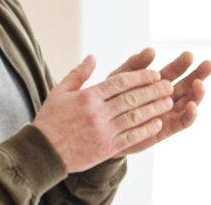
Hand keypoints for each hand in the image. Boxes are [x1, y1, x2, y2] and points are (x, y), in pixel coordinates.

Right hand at [31, 55, 173, 171]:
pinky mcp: (106, 148)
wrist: (41, 152)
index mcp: (88, 97)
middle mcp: (97, 113)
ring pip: (135, 117)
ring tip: (169, 101)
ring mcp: (102, 131)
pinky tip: (157, 123)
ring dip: (155, 108)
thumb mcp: (59, 92)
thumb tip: (93, 57)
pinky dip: (146, 129)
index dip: (141, 77)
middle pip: (132, 98)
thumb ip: (78, 74)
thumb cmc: (50, 120)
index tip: (155, 74)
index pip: (120, 82)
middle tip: (169, 85)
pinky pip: (131, 137)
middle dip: (154, 90)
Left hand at [109, 49, 210, 156]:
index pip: (174, 71)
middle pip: (188, 84)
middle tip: (208, 65)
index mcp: (156, 82)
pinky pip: (184, 122)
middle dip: (199, 74)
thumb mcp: (119, 79)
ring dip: (197, 93)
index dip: (183, 63)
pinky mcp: (167, 129)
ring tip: (199, 84)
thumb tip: (151, 50)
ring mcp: (168, 113)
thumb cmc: (108, 99)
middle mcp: (166, 97)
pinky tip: (192, 106)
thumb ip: (135, 65)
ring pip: (190, 101)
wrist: (99, 128)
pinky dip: (191, 114)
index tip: (189, 55)